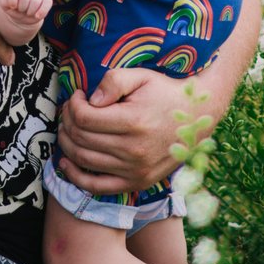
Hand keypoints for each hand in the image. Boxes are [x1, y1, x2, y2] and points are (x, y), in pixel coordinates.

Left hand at [2, 0, 50, 22]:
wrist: (23, 16)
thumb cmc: (13, 9)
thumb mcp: (5, 6)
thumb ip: (4, 2)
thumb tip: (12, 3)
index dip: (12, 0)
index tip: (12, 7)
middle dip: (21, 8)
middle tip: (21, 10)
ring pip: (36, 0)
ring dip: (30, 11)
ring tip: (27, 13)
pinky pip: (47, 3)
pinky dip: (41, 12)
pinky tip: (36, 16)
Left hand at [55, 67, 207, 194]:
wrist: (197, 118)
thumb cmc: (164, 94)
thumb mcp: (141, 76)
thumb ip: (113, 81)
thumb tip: (90, 100)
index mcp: (134, 122)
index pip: (84, 117)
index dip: (73, 104)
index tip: (78, 96)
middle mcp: (134, 150)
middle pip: (80, 138)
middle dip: (67, 120)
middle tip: (70, 109)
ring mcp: (135, 170)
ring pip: (83, 159)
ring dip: (67, 142)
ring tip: (70, 127)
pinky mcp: (137, 182)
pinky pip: (97, 187)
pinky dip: (75, 176)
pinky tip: (66, 162)